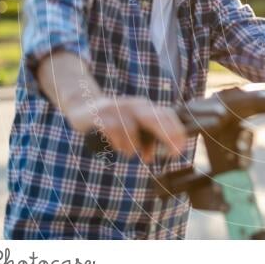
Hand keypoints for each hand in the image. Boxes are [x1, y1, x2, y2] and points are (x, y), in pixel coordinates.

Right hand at [65, 96, 187, 161]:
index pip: (166, 114)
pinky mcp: (101, 115)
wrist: (83, 105)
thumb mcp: (132, 127)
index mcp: (145, 107)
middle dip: (167, 135)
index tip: (181, 148)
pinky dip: (119, 142)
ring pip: (132, 128)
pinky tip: (118, 148)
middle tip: (173, 153)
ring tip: (130, 152)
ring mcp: (117, 108)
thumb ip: (143, 140)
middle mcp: (134, 105)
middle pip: (154, 118)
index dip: (176, 131)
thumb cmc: (113, 119)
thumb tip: (150, 158)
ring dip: (133, 145)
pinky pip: (114, 129)